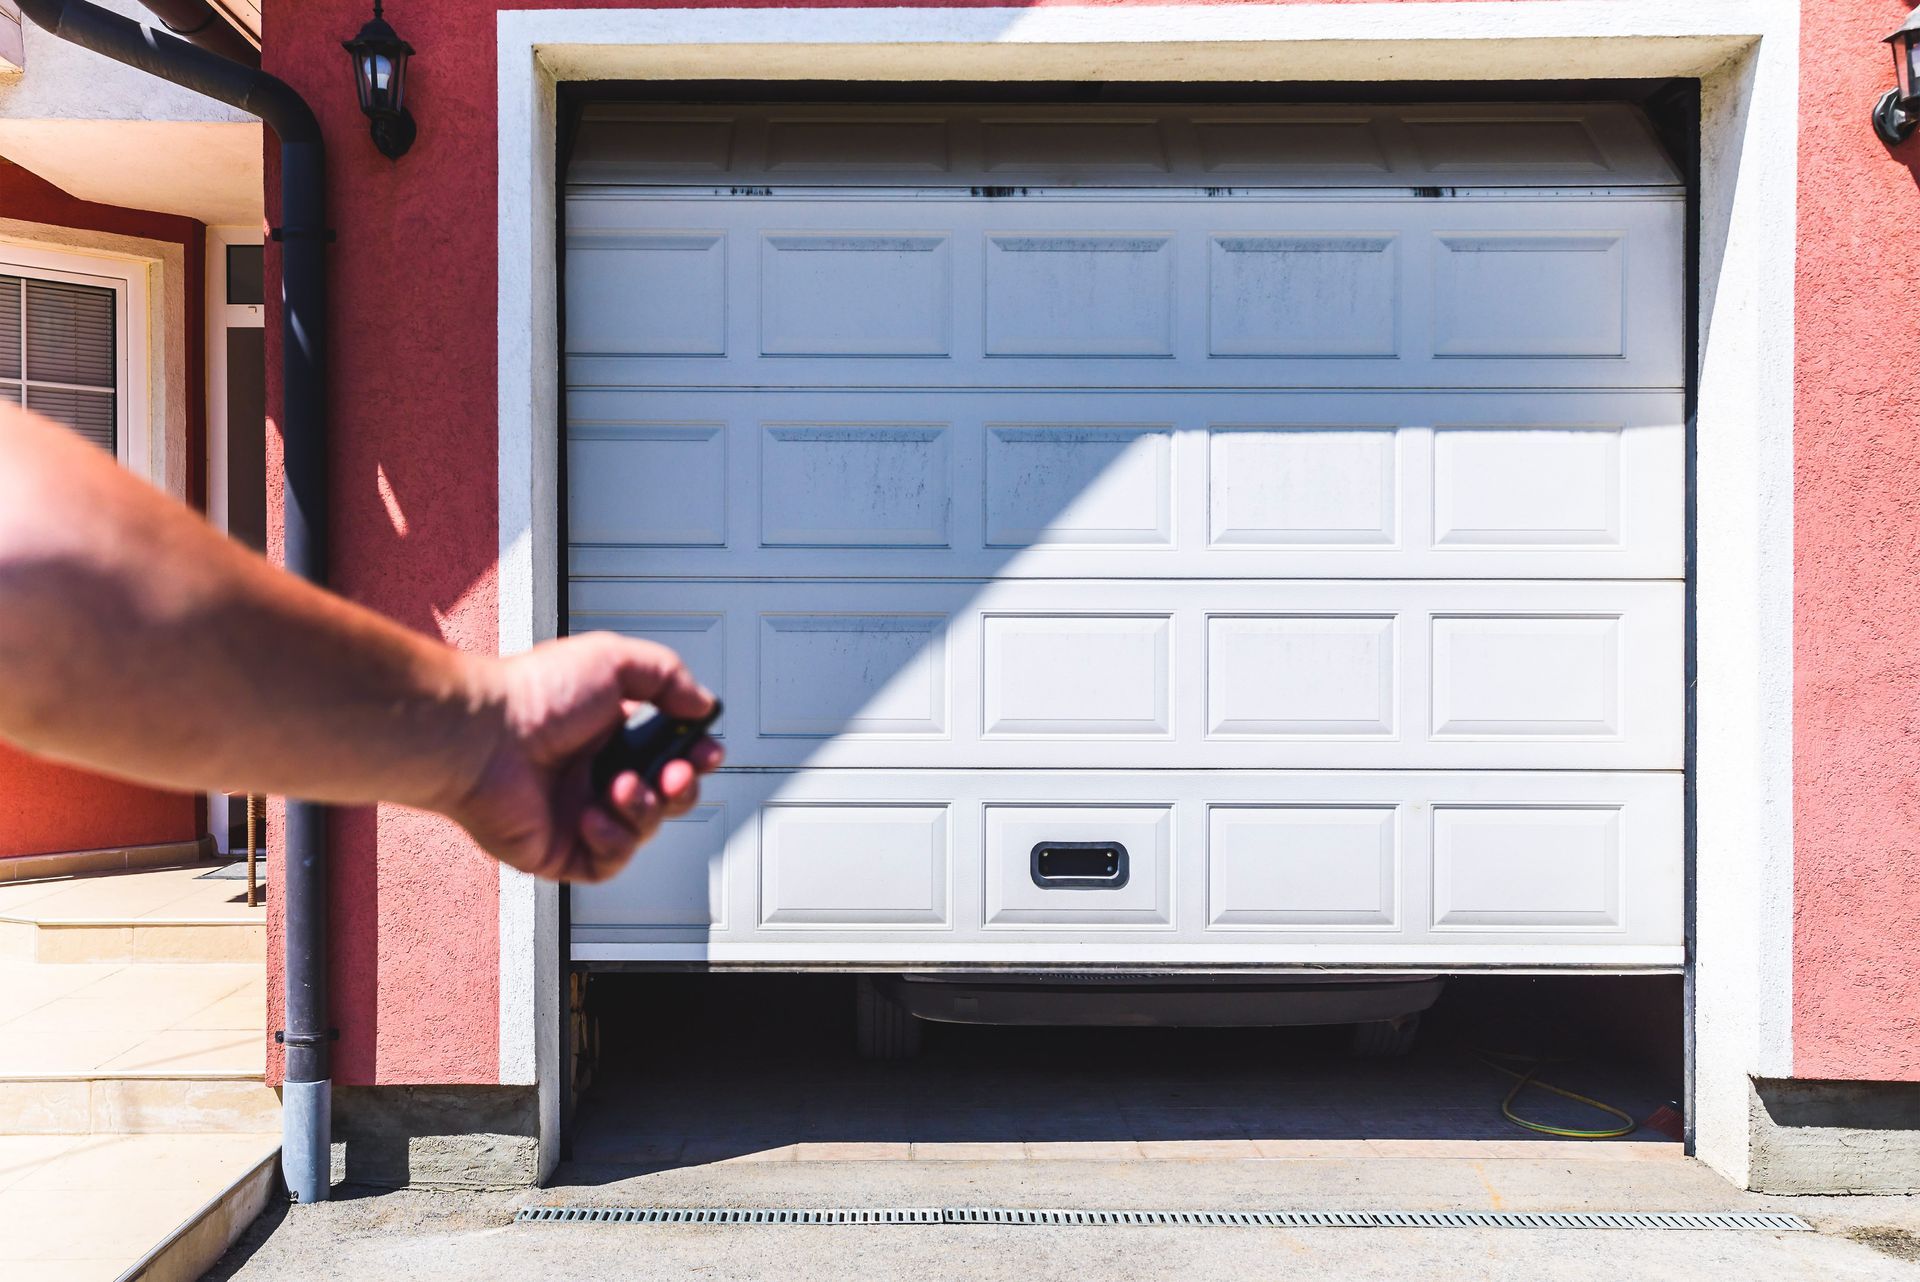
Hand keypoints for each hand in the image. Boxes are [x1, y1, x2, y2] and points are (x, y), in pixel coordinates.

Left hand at [447, 633, 722, 882]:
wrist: (482, 737)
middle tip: (674, 774)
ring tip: (620, 788)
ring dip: (645, 810)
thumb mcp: (613, 660)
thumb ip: (668, 676)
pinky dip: (612, 841)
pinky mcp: (559, 850)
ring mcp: (577, 813)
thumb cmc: (533, 696)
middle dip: (682, 788)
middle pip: (665, 796)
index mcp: (608, 733)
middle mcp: (593, 773)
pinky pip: (608, 862)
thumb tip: (702, 704)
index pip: (668, 752)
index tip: (706, 751)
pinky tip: (592, 816)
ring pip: (642, 829)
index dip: (695, 756)